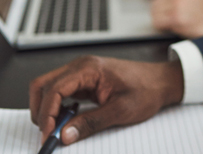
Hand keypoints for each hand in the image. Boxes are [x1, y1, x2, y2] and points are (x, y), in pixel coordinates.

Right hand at [29, 55, 182, 144]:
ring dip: (46, 108)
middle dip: (40, 110)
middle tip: (47, 133)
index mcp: (89, 69)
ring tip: (56, 129)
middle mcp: (82, 66)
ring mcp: (82, 73)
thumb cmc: (147, 90)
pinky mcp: (85, 81)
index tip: (47, 134)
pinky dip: (56, 107)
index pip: (54, 89)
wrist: (162, 82)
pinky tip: (64, 121)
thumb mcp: (120, 111)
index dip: (46, 113)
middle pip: (44, 84)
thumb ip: (90, 123)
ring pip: (49, 87)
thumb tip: (64, 135)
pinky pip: (61, 92)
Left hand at [151, 0, 202, 37]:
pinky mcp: (176, 17)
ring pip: (155, 12)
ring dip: (160, 20)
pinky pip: (157, 22)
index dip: (162, 1)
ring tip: (171, 23)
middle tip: (168, 19)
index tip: (167, 9)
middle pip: (156, 1)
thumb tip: (157, 1)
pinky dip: (161, 27)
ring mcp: (178, 4)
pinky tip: (171, 28)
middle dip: (159, 11)